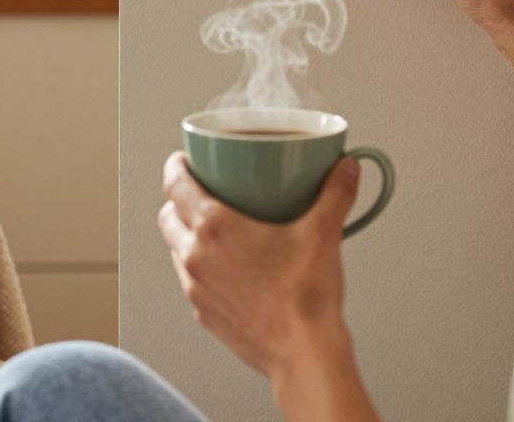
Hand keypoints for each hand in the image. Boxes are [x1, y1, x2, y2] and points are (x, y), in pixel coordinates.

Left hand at [157, 152, 359, 378]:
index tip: (183, 159)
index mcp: (215, 228)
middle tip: (201, 192)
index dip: (176, 166)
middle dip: (178, 199)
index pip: (175, 185)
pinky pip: (190, 279)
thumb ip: (335, 194)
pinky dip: (199, 266)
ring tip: (214, 229)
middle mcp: (196, 256)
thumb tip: (346, 169)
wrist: (303, 353)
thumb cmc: (305, 299)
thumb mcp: (322, 234)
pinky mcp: (203, 312)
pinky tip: (226, 266)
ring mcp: (195, 287)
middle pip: (167, 215)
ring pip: (175, 248)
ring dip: (186, 234)